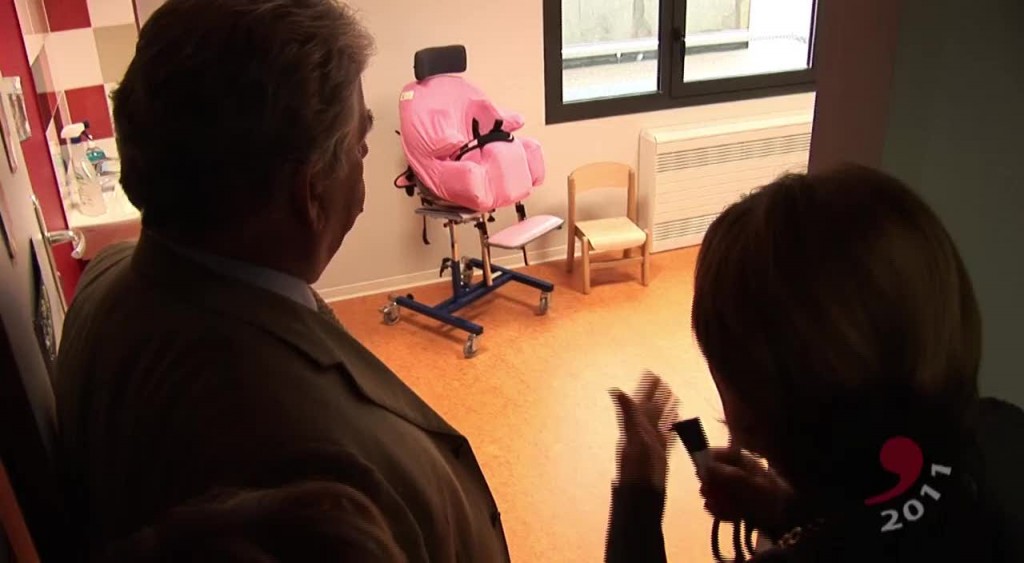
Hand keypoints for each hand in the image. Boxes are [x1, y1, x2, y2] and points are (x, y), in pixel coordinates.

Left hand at [610, 372, 678, 490]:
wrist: (642, 491)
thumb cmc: (637, 465)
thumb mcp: (633, 436)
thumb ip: (628, 413)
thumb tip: (616, 389)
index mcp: (635, 425)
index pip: (641, 401)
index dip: (646, 388)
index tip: (651, 373)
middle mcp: (643, 431)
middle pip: (651, 408)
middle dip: (656, 394)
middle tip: (662, 379)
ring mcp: (652, 441)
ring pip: (660, 419)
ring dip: (665, 407)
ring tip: (672, 393)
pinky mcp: (661, 452)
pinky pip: (668, 434)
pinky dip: (672, 424)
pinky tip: (677, 419)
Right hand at [700, 447, 794, 532]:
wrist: (788, 522)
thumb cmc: (771, 499)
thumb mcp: (750, 486)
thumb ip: (727, 475)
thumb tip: (704, 466)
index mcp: (741, 460)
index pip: (714, 453)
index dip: (705, 463)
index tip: (702, 477)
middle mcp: (734, 470)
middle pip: (710, 474)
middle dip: (711, 488)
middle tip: (713, 497)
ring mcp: (733, 487)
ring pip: (713, 492)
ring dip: (718, 503)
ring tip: (729, 511)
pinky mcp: (733, 503)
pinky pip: (718, 505)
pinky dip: (723, 512)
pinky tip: (732, 518)